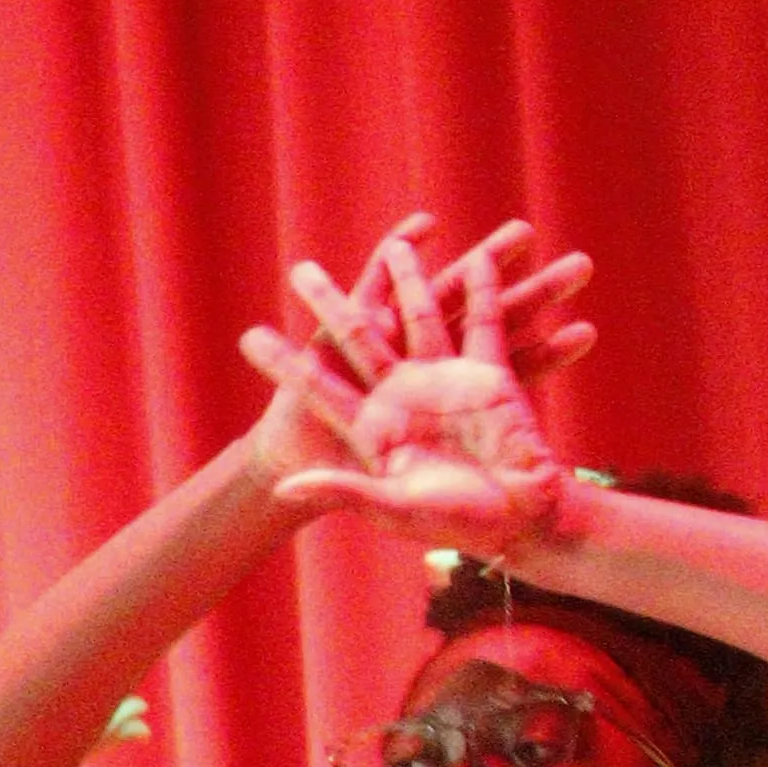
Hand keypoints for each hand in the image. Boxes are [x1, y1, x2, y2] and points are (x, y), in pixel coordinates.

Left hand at [243, 217, 597, 542]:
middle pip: (358, 336)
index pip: (317, 386)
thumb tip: (283, 488)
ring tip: (399, 244)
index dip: (284, 364)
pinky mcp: (490, 375)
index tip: (247, 337)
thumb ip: (343, 489)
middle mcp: (403, 395)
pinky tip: (477, 258)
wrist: (520, 520)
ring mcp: (445, 380)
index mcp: (373, 426)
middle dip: (329, 302)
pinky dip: (484, 291)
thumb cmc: (457, 522)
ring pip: (423, 316)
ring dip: (412, 279)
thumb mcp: (395, 508)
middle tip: (298, 269)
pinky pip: (485, 323)